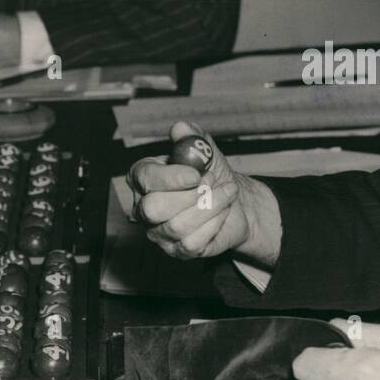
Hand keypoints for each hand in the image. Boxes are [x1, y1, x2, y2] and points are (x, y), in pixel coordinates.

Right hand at [130, 121, 281, 265]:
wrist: (235, 202)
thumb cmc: (213, 174)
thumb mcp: (206, 151)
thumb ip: (193, 138)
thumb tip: (182, 127)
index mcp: (144, 177)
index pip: (144, 177)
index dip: (170, 177)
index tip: (196, 174)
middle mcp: (144, 207)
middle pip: (152, 208)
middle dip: (190, 196)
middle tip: (213, 182)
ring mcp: (159, 232)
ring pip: (177, 226)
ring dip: (210, 206)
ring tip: (227, 191)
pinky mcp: (177, 251)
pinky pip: (192, 242)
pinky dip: (214, 224)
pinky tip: (223, 211)